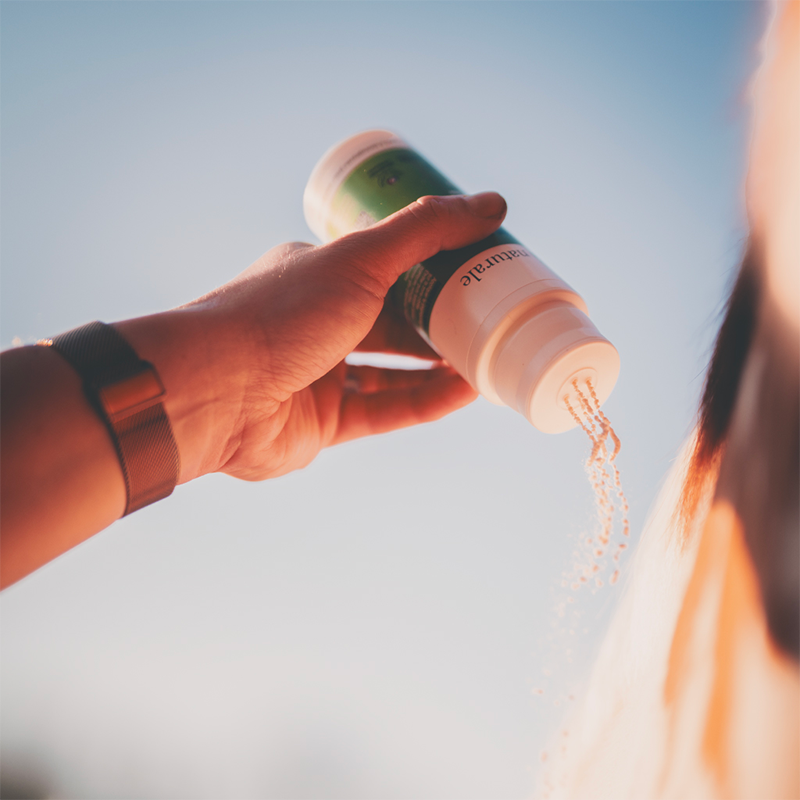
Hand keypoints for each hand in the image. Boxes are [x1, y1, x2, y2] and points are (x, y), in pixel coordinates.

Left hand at [124, 192, 506, 482]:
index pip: (388, 270)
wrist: (215, 391)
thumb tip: (493, 204)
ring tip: (488, 359)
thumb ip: (424, 232)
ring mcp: (319, 376)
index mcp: (319, 277)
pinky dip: (424, 402)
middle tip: (492, 321)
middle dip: (441, 325)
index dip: (433, 272)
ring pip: (392, 372)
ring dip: (438, 368)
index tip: (478, 273)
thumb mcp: (360, 259)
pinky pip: (384, 411)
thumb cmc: (281, 314)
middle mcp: (318, 325)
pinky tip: (465, 392)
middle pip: (393, 324)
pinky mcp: (322, 424)